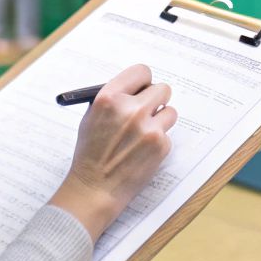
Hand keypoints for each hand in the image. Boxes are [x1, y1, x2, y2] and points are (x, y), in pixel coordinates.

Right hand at [50, 64, 176, 237]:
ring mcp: (148, 128)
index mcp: (109, 98)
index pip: (141, 72)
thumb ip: (114, 99)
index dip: (143, 80)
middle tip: (148, 110)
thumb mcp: (92, 118)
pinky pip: (167, 134)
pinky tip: (141, 152)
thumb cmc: (90, 154)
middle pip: (162, 89)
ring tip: (142, 135)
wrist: (94, 188)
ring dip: (160, 120)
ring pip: (170, 111)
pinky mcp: (160, 145)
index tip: (143, 87)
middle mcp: (130, 110)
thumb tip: (136, 87)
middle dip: (156, 100)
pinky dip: (158, 142)